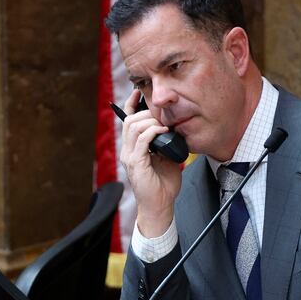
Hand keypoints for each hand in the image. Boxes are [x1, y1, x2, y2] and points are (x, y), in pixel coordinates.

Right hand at [119, 90, 182, 236]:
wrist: (160, 206)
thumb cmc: (163, 185)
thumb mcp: (166, 159)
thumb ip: (165, 144)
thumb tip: (173, 130)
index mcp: (133, 149)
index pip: (127, 121)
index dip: (131, 105)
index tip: (139, 93)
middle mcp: (128, 151)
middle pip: (130, 120)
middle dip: (147, 113)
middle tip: (163, 116)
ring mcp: (130, 157)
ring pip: (133, 127)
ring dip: (150, 121)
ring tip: (164, 124)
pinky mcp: (136, 164)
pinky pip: (141, 140)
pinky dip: (152, 132)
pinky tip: (163, 131)